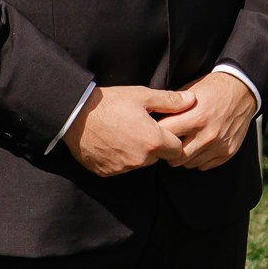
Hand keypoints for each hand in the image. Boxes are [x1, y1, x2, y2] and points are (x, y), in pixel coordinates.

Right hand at [63, 86, 192, 175]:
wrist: (75, 115)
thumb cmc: (110, 103)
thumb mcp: (142, 95)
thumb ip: (170, 100)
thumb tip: (193, 100)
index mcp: (153, 141)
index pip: (177, 150)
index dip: (173, 138)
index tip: (163, 128)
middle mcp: (141, 160)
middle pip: (158, 157)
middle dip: (155, 146)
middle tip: (141, 127)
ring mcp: (123, 168)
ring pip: (140, 163)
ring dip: (137, 152)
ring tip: (124, 132)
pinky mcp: (107, 172)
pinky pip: (121, 167)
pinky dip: (120, 157)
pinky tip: (111, 141)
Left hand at [156, 71, 258, 170]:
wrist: (242, 91)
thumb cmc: (212, 89)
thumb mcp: (189, 92)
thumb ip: (172, 108)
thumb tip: (152, 118)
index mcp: (195, 117)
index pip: (165, 135)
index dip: (156, 133)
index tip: (154, 131)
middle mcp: (207, 134)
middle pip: (174, 156)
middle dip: (167, 150)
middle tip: (167, 142)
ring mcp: (218, 146)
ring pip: (188, 164)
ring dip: (182, 155)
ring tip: (183, 143)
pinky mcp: (227, 152)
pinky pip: (203, 165)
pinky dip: (197, 158)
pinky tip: (197, 146)